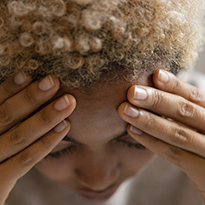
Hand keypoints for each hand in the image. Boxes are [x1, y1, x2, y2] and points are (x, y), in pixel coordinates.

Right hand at [0, 72, 75, 203]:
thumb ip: (6, 117)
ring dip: (45, 117)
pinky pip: (25, 161)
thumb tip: (24, 89)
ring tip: (68, 102)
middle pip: (7, 115)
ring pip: (19, 136)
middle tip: (53, 81)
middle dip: (31, 98)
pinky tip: (64, 126)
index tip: (28, 74)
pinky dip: (45, 143)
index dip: (10, 88)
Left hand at [118, 69, 204, 200]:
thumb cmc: (203, 143)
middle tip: (132, 92)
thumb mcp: (199, 124)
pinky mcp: (202, 172)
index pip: (194, 96)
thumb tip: (153, 90)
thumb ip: (184, 112)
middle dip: (157, 100)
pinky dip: (151, 142)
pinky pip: (173, 154)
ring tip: (125, 110)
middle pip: (185, 111)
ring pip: (177, 133)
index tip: (155, 74)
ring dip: (149, 120)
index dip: (175, 85)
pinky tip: (132, 130)